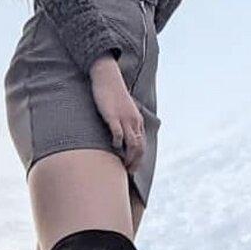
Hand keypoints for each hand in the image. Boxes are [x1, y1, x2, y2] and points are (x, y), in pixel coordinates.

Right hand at [89, 55, 145, 174]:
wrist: (108, 77)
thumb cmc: (112, 94)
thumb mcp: (122, 110)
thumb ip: (124, 122)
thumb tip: (120, 136)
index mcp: (137, 121)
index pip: (142, 144)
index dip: (139, 159)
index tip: (132, 168)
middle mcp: (134, 121)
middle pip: (140, 147)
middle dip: (136, 162)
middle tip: (129, 171)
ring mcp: (124, 119)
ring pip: (133, 144)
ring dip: (129, 158)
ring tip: (123, 165)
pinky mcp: (113, 116)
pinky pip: (118, 134)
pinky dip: (117, 143)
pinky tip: (113, 147)